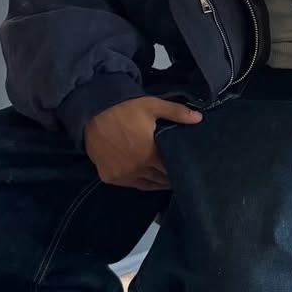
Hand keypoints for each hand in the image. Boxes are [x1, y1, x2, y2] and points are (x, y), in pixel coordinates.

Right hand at [84, 96, 201, 190]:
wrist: (91, 112)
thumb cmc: (124, 108)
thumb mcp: (153, 106)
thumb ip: (177, 113)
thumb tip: (199, 118)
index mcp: (150, 154)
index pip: (171, 169)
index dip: (180, 169)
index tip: (188, 168)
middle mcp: (137, 169)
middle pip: (160, 179)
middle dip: (170, 176)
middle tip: (179, 173)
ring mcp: (122, 175)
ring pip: (147, 185)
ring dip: (157, 182)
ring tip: (166, 178)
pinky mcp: (109, 177)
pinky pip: (130, 184)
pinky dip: (140, 182)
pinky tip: (147, 177)